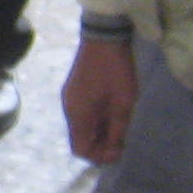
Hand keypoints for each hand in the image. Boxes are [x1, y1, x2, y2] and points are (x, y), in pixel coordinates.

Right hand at [60, 36, 137, 164]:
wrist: (103, 36)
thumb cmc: (115, 70)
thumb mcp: (123, 103)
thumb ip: (117, 130)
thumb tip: (113, 151)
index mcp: (78, 115)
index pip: (80, 149)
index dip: (99, 156)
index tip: (118, 150)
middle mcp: (69, 110)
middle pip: (80, 139)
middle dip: (101, 144)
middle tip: (123, 138)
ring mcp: (70, 99)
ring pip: (82, 127)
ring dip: (99, 132)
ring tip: (120, 125)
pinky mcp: (74, 91)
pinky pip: (83, 114)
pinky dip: (96, 120)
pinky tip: (111, 112)